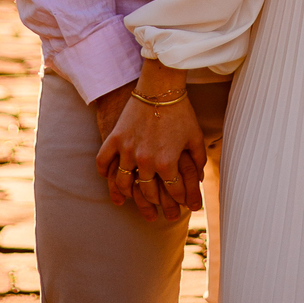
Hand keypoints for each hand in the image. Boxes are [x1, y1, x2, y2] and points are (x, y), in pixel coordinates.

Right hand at [95, 64, 205, 222]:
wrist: (161, 87)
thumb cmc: (181, 111)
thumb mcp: (195, 136)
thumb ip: (198, 161)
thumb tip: (200, 179)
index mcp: (168, 162)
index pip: (174, 191)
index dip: (182, 201)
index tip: (186, 208)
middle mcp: (146, 160)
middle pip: (147, 192)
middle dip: (156, 206)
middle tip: (160, 215)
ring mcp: (128, 150)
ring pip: (122, 182)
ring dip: (127, 195)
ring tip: (130, 202)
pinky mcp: (115, 138)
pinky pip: (104, 161)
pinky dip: (105, 173)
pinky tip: (110, 180)